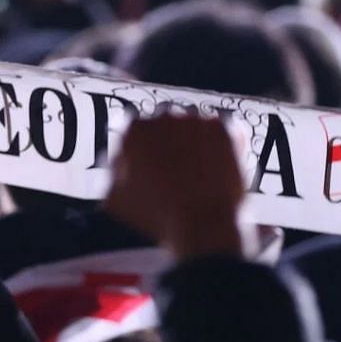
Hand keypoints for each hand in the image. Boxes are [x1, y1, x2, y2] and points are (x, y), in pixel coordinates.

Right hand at [102, 113, 245, 260]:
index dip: (144, 154)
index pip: (138, 134)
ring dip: (194, 145)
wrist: (202, 223)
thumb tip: (122, 164)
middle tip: (176, 174)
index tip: (150, 168)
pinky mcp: (225, 129)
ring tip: (197, 176)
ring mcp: (196, 121)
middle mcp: (164, 118)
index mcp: (135, 131)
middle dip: (169, 147)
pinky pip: (222, 133)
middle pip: (167, 129)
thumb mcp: (116, 199)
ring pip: (194, 129)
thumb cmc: (159, 217)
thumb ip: (115, 172)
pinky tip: (215, 169)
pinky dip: (220, 147)